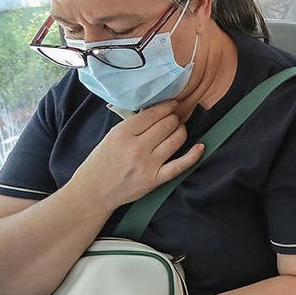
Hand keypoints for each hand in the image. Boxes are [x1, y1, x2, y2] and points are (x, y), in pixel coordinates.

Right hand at [68, 101, 202, 212]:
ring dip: (181, 131)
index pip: (153, 114)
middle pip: (167, 125)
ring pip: (176, 140)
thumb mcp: (112, 136)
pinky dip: (193, 155)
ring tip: (178, 129)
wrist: (95, 190)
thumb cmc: (102, 161)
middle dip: (174, 119)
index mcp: (123, 133)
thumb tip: (158, 112)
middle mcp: (137, 147)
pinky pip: (181, 165)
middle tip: (174, 118)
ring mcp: (148, 164)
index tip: (173, 104)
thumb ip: (134, 125)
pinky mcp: (156, 179)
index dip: (167, 107)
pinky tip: (200, 147)